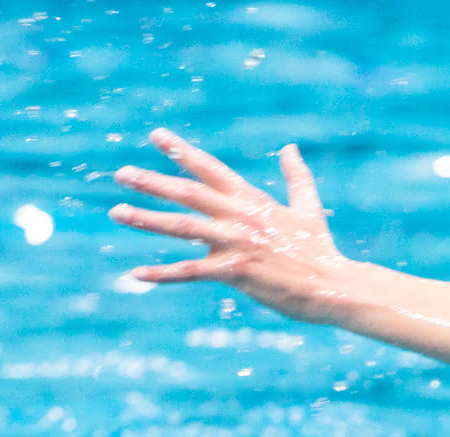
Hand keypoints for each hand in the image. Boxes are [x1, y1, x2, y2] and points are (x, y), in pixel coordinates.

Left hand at [109, 128, 355, 323]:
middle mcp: (239, 217)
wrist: (333, 286)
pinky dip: (162, 273)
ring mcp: (235, 244)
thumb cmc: (321, 250)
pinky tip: (136, 274)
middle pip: (187, 193)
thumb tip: (289, 148)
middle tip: (121, 173)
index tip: (156, 136)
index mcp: (253, 200)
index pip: (210, 169)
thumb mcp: (308, 208)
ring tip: (116, 212)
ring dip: (146, 219)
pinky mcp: (234, 272)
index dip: (182, 151)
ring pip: (181, 227)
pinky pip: (190, 272)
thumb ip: (296, 177)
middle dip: (152, 182)